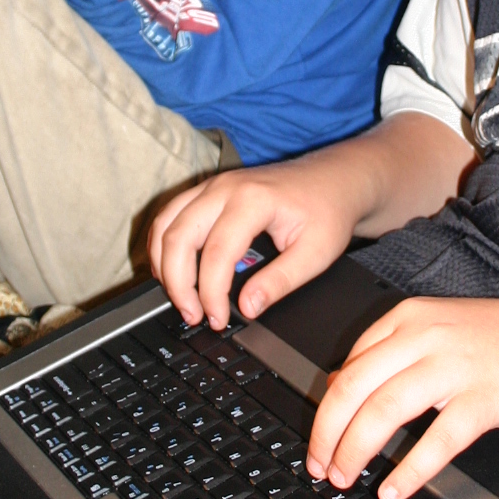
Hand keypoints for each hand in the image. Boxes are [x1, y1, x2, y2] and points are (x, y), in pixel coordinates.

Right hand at [149, 155, 361, 330]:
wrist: (334, 179)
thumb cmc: (327, 211)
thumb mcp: (316, 253)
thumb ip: (280, 281)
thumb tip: (247, 309)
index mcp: (253, 200)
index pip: (216, 252)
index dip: (211, 292)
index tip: (218, 319)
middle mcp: (225, 187)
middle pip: (178, 236)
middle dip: (178, 283)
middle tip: (193, 315)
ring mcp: (212, 186)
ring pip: (165, 224)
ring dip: (164, 265)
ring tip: (180, 299)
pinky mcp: (207, 191)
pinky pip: (170, 215)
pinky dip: (164, 245)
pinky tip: (172, 272)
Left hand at [308, 297, 498, 498]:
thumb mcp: (442, 332)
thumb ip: (394, 354)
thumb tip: (343, 389)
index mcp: (409, 318)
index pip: (348, 366)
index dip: (325, 411)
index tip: (319, 441)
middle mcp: (426, 336)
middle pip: (354, 388)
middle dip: (328, 435)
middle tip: (321, 468)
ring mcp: (456, 365)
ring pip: (383, 410)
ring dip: (356, 451)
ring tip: (346, 479)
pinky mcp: (485, 398)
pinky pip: (436, 439)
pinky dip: (409, 469)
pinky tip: (394, 490)